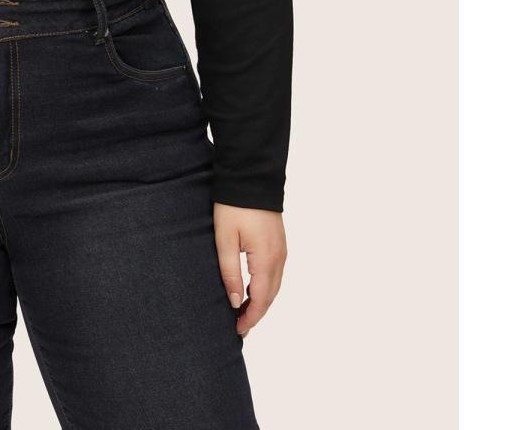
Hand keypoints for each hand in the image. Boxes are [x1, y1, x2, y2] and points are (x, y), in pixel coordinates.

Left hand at [213, 204, 286, 337]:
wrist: (251, 176)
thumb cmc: (234, 206)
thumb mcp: (225, 239)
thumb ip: (230, 272)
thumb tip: (234, 302)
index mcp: (267, 260)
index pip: (260, 300)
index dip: (250, 318)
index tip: (237, 331)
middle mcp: (279, 258)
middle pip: (270, 296)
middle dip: (256, 314)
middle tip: (239, 327)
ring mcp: (281, 250)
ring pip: (274, 286)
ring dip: (260, 301)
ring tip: (243, 312)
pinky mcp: (278, 242)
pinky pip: (274, 273)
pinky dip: (264, 287)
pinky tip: (251, 289)